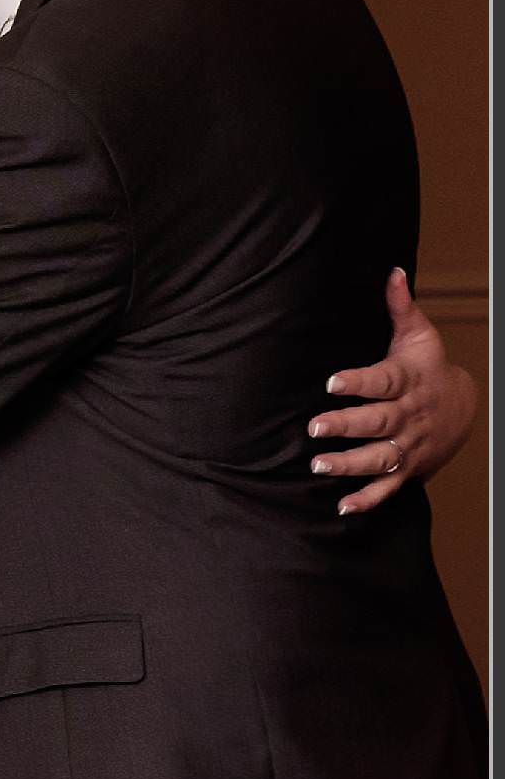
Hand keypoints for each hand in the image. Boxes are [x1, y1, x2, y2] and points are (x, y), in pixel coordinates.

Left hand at [310, 268, 477, 514]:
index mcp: (407, 382)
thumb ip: (400, 308)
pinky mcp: (407, 468)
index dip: (359, 381)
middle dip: (348, 425)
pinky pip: (388, 488)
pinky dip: (367, 499)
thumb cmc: (428, 367)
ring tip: (319, 466)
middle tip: (315, 427)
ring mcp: (408, 445)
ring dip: (350, 464)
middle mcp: (408, 416)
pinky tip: (342, 506)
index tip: (332, 381)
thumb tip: (392, 271)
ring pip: (380, 458)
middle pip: (378, 422)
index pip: (382, 381)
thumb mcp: (418, 336)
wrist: (462, 408)